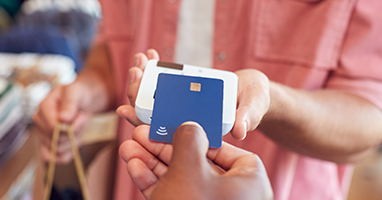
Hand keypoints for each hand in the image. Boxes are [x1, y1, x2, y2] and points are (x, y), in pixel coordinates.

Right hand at [32, 77, 105, 162]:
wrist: (81, 101)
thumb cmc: (77, 94)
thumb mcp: (76, 93)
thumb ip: (70, 104)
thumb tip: (63, 118)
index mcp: (43, 106)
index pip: (52, 127)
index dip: (69, 127)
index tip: (79, 116)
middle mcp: (39, 121)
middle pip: (56, 140)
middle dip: (73, 133)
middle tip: (80, 119)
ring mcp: (42, 134)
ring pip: (58, 150)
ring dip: (73, 141)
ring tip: (77, 127)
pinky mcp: (47, 145)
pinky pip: (56, 158)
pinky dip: (69, 153)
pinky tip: (74, 142)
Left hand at [116, 50, 269, 138]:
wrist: (254, 93)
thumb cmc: (254, 104)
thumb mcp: (253, 109)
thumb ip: (247, 118)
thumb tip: (240, 130)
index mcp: (193, 135)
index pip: (161, 135)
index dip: (142, 125)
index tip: (127, 110)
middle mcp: (182, 123)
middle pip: (150, 114)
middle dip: (137, 94)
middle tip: (135, 73)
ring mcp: (179, 107)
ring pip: (151, 98)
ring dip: (142, 79)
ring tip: (140, 59)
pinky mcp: (180, 92)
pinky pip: (161, 83)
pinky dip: (154, 68)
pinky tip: (150, 55)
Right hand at [119, 122, 272, 199]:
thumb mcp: (189, 169)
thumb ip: (188, 140)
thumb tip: (189, 126)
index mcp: (249, 183)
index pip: (226, 150)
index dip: (200, 136)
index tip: (177, 127)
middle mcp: (232, 197)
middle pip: (195, 163)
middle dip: (163, 148)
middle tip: (141, 134)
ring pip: (178, 179)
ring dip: (151, 163)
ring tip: (128, 149)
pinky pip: (172, 195)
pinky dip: (153, 183)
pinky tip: (133, 167)